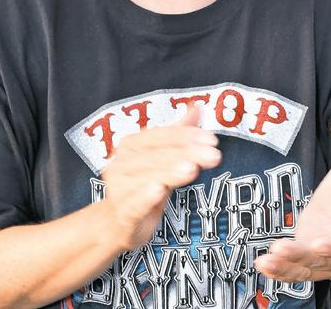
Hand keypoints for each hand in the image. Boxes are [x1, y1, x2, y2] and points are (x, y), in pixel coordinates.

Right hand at [99, 106, 220, 252]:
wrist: (116, 223)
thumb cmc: (141, 186)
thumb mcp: (161, 159)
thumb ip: (177, 134)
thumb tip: (197, 107)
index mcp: (131, 145)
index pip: (160, 135)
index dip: (186, 135)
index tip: (211, 139)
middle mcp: (121, 162)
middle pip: (157, 155)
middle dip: (187, 154)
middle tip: (213, 155)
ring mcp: (119, 187)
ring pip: (148, 177)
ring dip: (170, 172)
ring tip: (192, 168)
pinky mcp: (122, 212)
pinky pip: (134, 203)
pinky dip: (145, 197)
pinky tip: (158, 191)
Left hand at [255, 123, 330, 284]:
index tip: (320, 244)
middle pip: (322, 259)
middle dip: (302, 255)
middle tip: (281, 248)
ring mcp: (323, 263)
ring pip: (306, 270)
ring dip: (286, 267)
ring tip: (266, 260)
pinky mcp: (306, 265)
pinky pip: (295, 274)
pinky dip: (279, 273)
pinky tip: (262, 266)